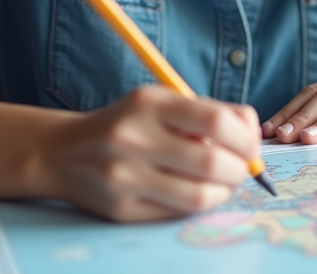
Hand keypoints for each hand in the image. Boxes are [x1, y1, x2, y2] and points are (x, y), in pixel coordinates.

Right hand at [40, 85, 259, 221]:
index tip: (250, 146)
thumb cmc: (128, 123)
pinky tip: (193, 193)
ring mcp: (123, 176)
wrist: (63, 151)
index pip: (217, 121)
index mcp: (149, 102)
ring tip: (221, 184)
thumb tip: (253, 140)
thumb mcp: (161, 103)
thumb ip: (207, 113)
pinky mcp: (119, 209)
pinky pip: (176, 214)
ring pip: (199, 197)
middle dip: (239, 170)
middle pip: (212, 163)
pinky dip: (196, 205)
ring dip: (223, 192)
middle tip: (240, 169)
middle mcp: (133, 137)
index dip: (246, 138)